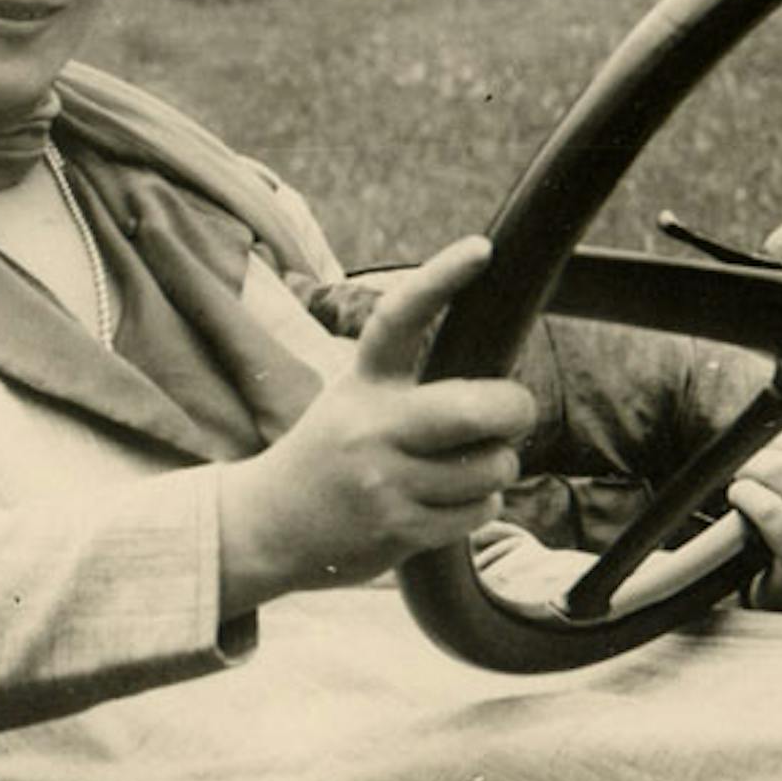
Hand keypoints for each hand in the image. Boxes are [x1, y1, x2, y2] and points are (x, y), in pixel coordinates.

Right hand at [218, 237, 536, 612]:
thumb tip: (495, 379)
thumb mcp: (351, 400)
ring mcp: (385, 482)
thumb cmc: (329, 453)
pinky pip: (479, 511)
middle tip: (515, 410)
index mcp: (361, 382)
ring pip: (490, 467)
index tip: (480, 249)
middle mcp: (371, 428)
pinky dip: (480, 505)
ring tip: (466, 466)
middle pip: (472, 408)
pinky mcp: (399, 530)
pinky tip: (447, 502)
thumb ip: (409, 385)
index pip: (399, 319)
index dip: (441, 280)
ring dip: (497, 466)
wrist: (266, 526)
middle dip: (514, 408)